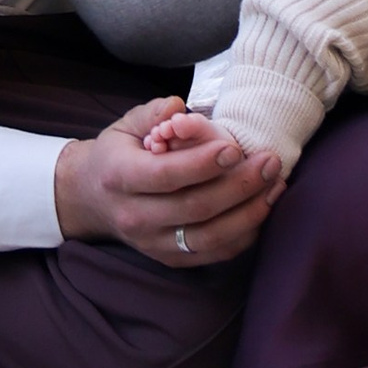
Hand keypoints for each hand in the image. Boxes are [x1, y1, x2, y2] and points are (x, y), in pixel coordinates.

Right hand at [54, 97, 285, 265]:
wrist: (92, 200)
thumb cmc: (116, 154)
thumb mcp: (125, 125)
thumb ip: (152, 113)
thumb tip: (178, 107)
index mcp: (120, 178)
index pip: (166, 176)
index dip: (203, 164)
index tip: (235, 147)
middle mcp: (135, 218)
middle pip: (194, 208)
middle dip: (238, 186)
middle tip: (269, 163)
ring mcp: (153, 245)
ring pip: (208, 238)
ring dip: (248, 213)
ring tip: (275, 186)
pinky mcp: (170, 260)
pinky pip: (213, 255)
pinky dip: (242, 236)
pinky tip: (262, 209)